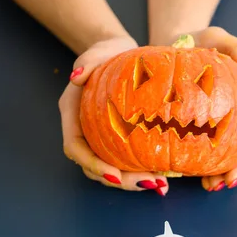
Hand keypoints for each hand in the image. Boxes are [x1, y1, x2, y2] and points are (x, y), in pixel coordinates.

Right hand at [58, 36, 169, 195]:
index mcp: (72, 114)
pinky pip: (126, 162)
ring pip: (110, 169)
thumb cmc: (108, 53)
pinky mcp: (118, 140)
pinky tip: (163, 177)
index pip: (75, 148)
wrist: (121, 54)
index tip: (114, 175)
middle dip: (119, 180)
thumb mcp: (98, 52)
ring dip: (133, 181)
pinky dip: (141, 171)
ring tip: (160, 183)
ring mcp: (100, 138)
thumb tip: (76, 76)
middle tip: (148, 182)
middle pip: (94, 167)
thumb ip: (86, 62)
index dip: (93, 165)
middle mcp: (84, 131)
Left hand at [173, 27, 236, 190]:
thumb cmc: (201, 42)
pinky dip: (209, 171)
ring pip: (235, 158)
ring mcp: (228, 129)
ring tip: (213, 187)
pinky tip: (200, 181)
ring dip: (228, 176)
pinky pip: (213, 157)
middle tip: (228, 182)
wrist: (175, 49)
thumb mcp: (218, 38)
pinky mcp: (208, 135)